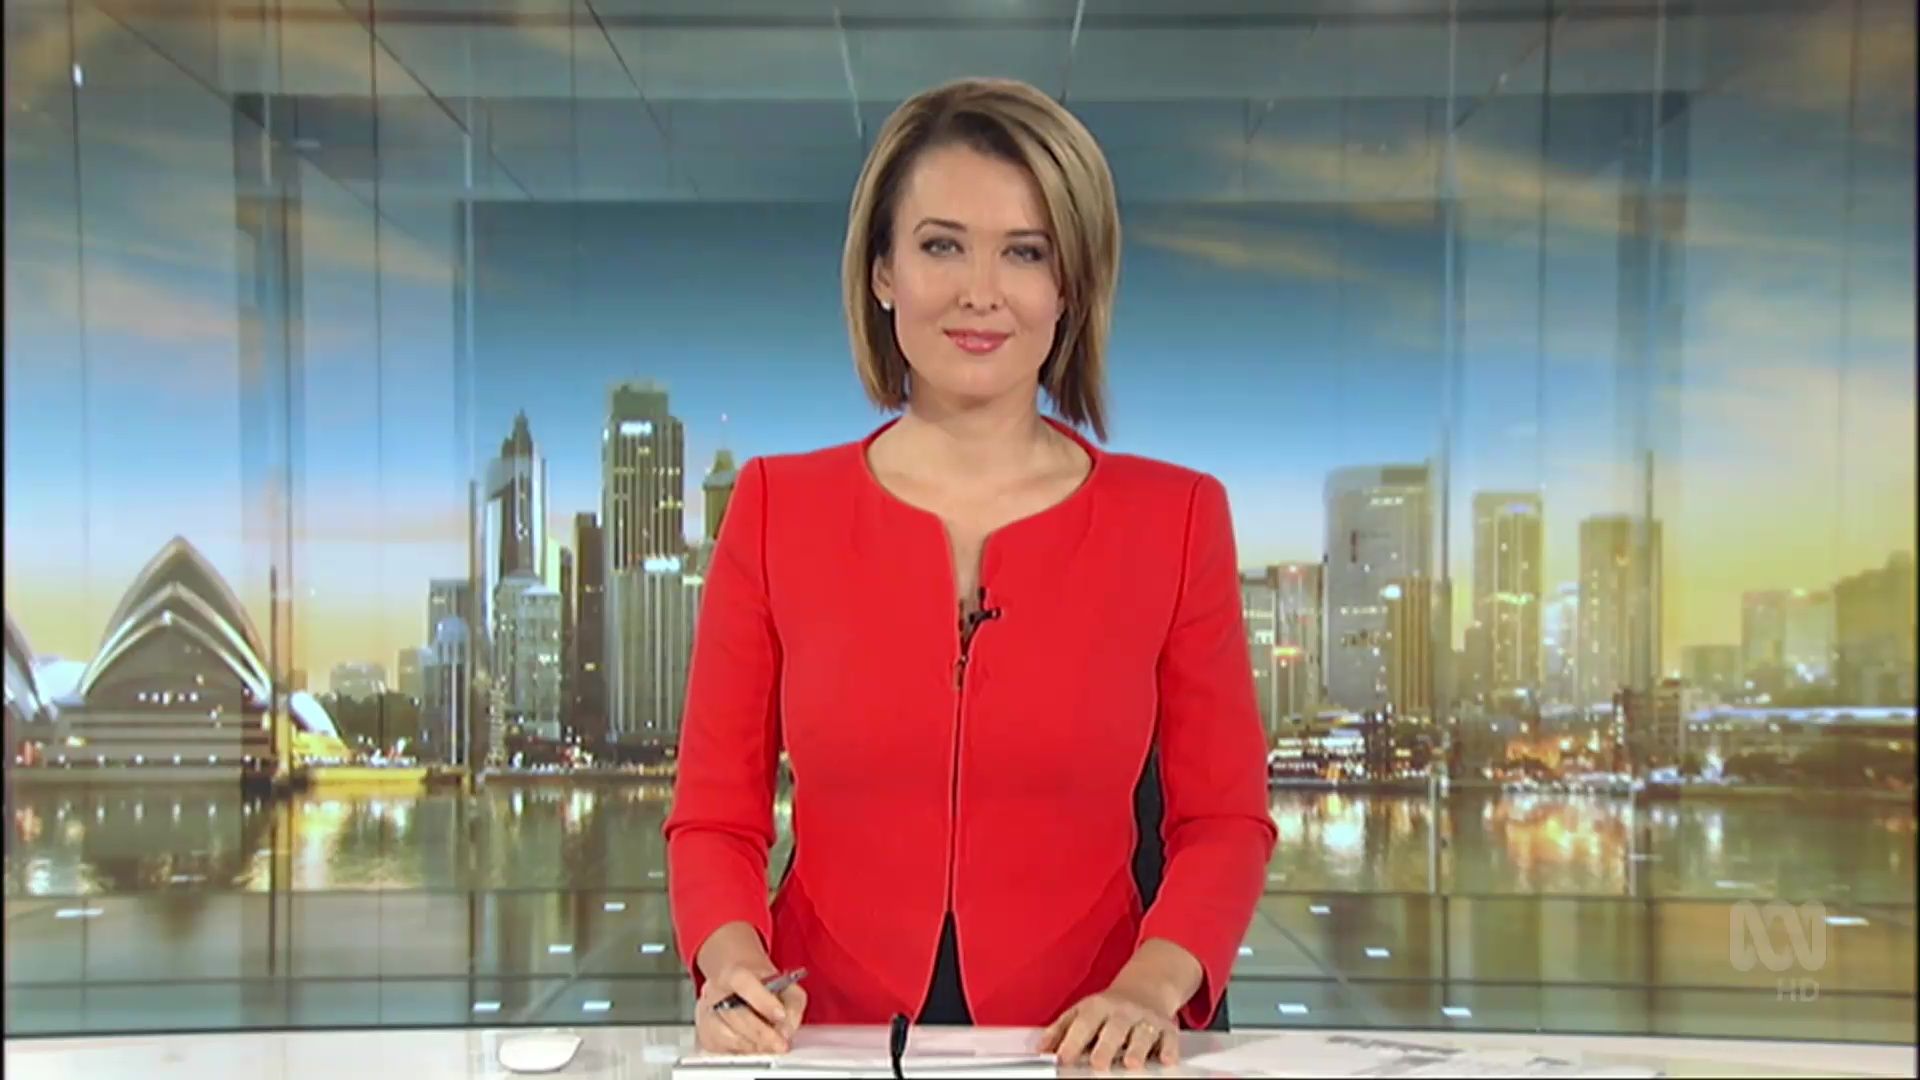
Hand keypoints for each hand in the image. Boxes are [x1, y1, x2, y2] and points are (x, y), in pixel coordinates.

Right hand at [693, 963, 807, 1054]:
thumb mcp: (786, 985)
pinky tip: (753, 1049)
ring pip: (726, 1034)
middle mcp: (716, 991)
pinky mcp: (704, 1031)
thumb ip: (792, 1004)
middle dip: (761, 1033)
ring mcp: (707, 1011)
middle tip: (780, 1044)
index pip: (745, 983)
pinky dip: (740, 1052)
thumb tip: (786, 1030)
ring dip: (751, 1046)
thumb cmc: (762, 986)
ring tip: (769, 1048)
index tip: (780, 1016)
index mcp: (735, 973)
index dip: (763, 1001)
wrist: (736, 983)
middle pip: (736, 1014)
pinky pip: (720, 1047)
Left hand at [1039, 985, 1179, 1070]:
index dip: (1072, 1041)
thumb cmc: (1109, 1008)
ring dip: (1137, 1048)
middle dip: (1106, 1046)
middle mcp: (1122, 1012)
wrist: (1147, 987)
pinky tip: (1165, 1059)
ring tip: (1131, 1063)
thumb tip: (1041, 1049)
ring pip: (1142, 1033)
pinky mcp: (1166, 1028)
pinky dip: (1168, 1049)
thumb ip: (1061, 1030)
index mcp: (1098, 1007)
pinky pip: (1169, 1038)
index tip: (1063, 1058)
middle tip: (1098, 1064)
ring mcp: (1145, 1019)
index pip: (1083, 1024)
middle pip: (1114, 1028)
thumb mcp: (1082, 1012)